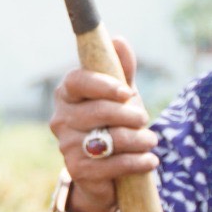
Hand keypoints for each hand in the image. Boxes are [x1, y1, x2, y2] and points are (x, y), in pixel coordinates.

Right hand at [47, 37, 157, 211]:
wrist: (104, 171)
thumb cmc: (112, 123)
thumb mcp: (120, 95)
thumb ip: (121, 70)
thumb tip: (118, 40)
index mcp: (67, 94)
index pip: (77, 81)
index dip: (103, 85)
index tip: (127, 92)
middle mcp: (60, 119)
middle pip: (98, 111)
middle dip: (129, 115)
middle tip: (144, 119)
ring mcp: (67, 146)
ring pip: (109, 139)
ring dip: (138, 140)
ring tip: (151, 141)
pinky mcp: (77, 170)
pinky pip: (112, 164)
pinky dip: (136, 162)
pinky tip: (149, 160)